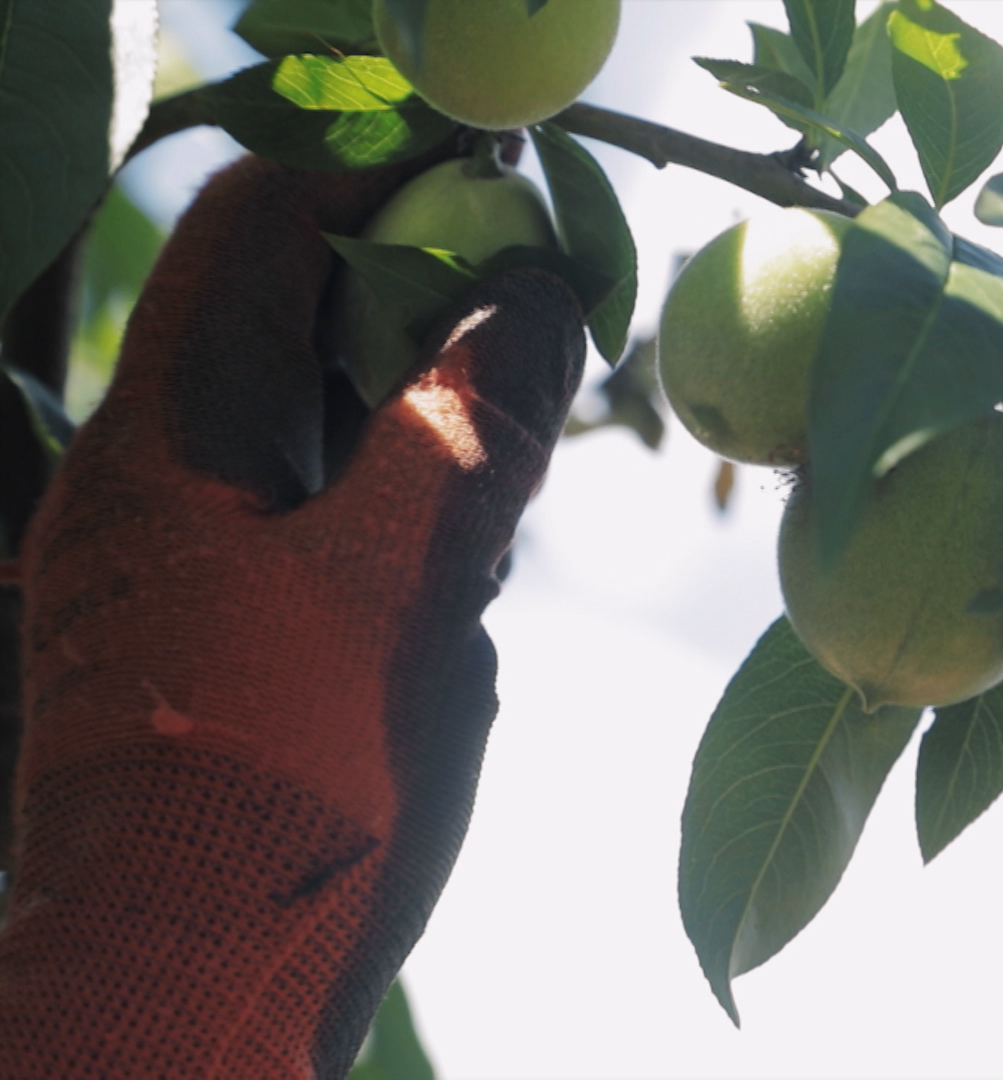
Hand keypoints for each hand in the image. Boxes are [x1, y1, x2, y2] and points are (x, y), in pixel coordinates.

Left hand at [0, 154, 584, 1076]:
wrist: (176, 998)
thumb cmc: (288, 781)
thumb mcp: (406, 587)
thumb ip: (472, 428)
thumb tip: (538, 295)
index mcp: (166, 440)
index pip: (261, 225)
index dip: (386, 192)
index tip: (510, 226)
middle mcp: (144, 490)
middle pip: (292, 337)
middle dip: (426, 348)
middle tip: (533, 400)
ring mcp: (166, 576)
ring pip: (312, 450)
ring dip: (418, 462)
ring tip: (489, 540)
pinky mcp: (200, 653)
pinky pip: (308, 547)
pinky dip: (388, 548)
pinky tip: (442, 627)